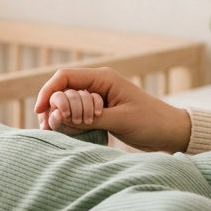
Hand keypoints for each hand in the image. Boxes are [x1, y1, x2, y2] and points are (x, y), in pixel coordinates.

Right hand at [34, 67, 191, 151]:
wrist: (170, 131)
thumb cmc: (150, 122)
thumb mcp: (120, 120)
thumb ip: (90, 118)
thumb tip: (60, 118)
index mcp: (103, 78)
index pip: (64, 77)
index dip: (48, 92)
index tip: (40, 112)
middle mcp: (97, 84)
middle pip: (63, 90)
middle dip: (57, 107)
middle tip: (59, 126)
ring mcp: (97, 98)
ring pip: (67, 102)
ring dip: (63, 116)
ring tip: (62, 131)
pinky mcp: (99, 111)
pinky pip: (76, 113)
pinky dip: (70, 122)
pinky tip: (69, 132)